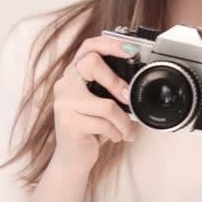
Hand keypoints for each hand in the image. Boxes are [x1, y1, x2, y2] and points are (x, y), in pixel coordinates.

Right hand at [50, 37, 138, 174]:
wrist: (74, 158)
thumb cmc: (91, 127)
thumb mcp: (101, 103)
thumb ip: (110, 88)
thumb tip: (137, 80)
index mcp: (74, 74)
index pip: (89, 46)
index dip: (110, 43)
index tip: (131, 49)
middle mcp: (65, 83)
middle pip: (92, 63)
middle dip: (116, 81)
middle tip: (127, 97)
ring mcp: (64, 102)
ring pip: (106, 104)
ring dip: (123, 121)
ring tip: (127, 130)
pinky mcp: (68, 121)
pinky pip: (104, 123)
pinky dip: (117, 132)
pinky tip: (115, 137)